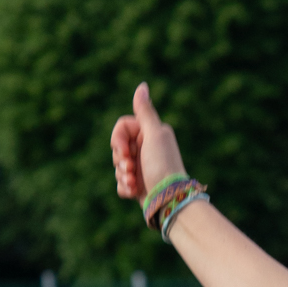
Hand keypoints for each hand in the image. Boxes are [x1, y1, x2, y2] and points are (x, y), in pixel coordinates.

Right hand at [111, 84, 183, 205]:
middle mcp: (146, 148)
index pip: (122, 127)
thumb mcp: (154, 135)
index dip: (118, 139)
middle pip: (117, 147)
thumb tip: (142, 86)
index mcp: (150, 133)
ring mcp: (142, 167)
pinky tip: (134, 192)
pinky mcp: (138, 185)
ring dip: (123, 175)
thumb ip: (145, 112)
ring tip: (134, 183)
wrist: (170, 200)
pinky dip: (125, 187)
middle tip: (131, 168)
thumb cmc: (163, 166)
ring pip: (117, 166)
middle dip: (120, 160)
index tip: (124, 151)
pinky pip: (121, 182)